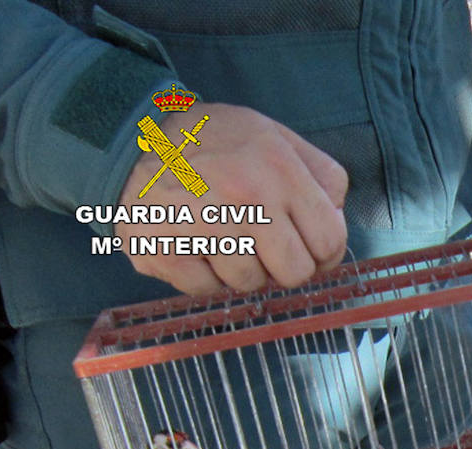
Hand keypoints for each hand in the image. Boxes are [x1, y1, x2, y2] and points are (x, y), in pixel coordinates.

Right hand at [117, 102, 347, 294]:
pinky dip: (203, 275)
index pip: (329, 242)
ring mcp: (204, 227)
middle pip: (295, 274)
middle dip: (283, 266)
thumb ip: (318, 174)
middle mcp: (244, 198)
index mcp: (278, 169)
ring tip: (220, 235)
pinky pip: (207, 290)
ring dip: (240, 269)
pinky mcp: (167, 252)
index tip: (305, 248)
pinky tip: (192, 243)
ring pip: (251, 284)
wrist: (133, 135)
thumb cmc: (212, 141)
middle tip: (261, 245)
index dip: (322, 253)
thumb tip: (339, 217)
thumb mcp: (274, 136)